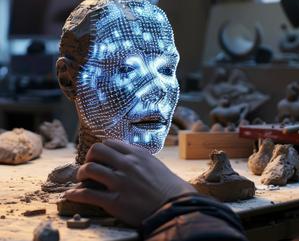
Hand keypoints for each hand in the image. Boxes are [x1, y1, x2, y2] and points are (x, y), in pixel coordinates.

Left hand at [64, 139, 195, 226]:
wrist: (175, 207)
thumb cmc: (169, 187)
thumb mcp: (155, 165)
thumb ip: (139, 159)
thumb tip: (126, 157)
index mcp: (137, 154)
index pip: (110, 143)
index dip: (101, 150)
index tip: (99, 157)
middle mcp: (127, 164)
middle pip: (96, 151)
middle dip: (88, 158)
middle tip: (89, 166)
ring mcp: (120, 182)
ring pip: (89, 169)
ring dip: (81, 174)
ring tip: (82, 180)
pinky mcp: (115, 202)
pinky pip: (87, 194)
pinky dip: (74, 194)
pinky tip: (70, 195)